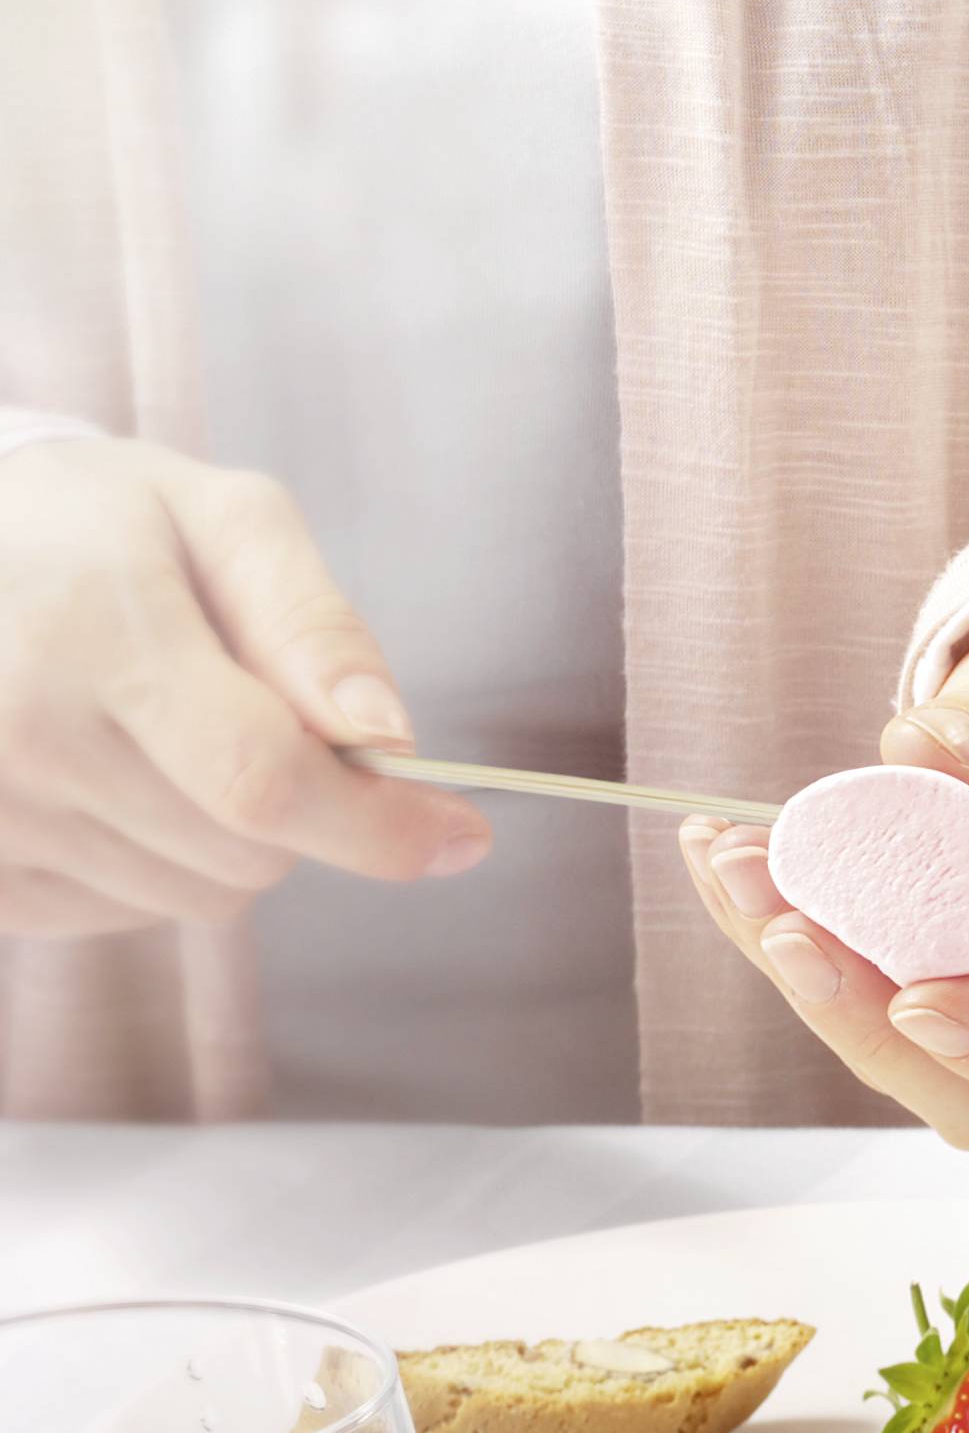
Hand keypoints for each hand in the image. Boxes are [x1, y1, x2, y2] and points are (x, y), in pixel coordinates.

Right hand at [0, 436, 486, 935]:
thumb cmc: (95, 527)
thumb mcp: (219, 519)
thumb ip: (312, 623)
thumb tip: (388, 737)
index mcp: (91, 635)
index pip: (261, 781)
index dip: (377, 826)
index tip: (460, 836)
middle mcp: (20, 733)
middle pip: (243, 854)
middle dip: (299, 808)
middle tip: (244, 716)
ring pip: (191, 896)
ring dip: (220, 838)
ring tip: (155, 733)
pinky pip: (117, 913)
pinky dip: (145, 861)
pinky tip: (104, 775)